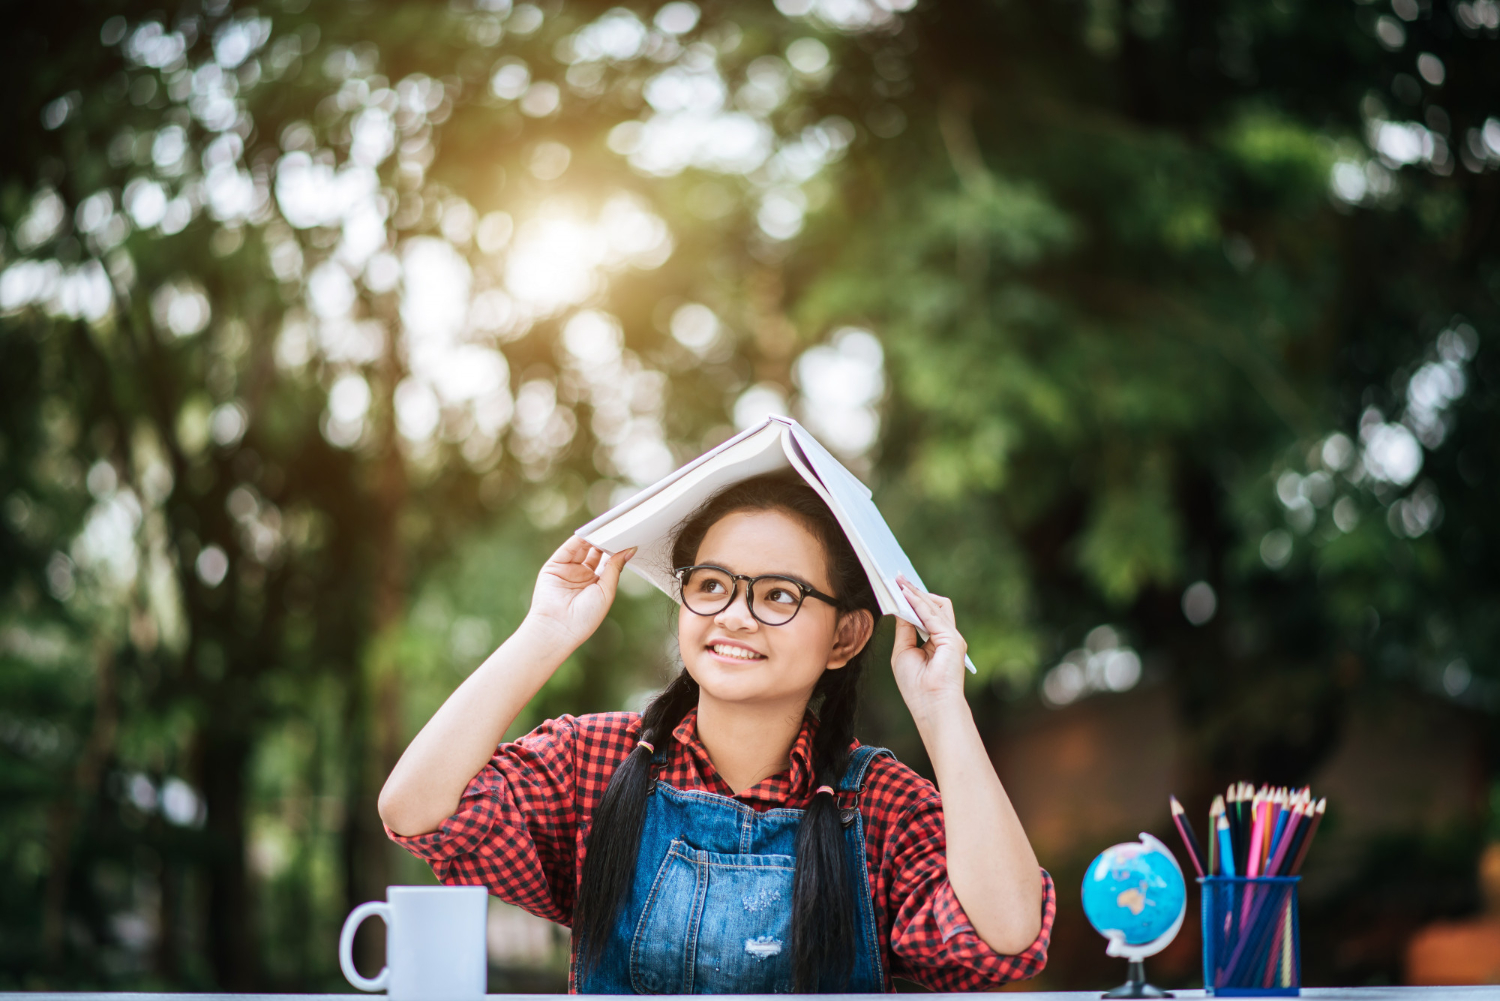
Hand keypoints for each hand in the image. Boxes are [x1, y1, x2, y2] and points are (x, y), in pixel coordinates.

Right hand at [521, 537, 634, 652]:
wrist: (558, 628)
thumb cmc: (585, 617)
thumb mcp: (606, 591)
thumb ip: (615, 568)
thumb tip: (629, 549)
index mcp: (597, 585)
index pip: (608, 563)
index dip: (617, 551)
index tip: (628, 539)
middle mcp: (582, 576)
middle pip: (596, 553)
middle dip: (606, 542)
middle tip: (619, 530)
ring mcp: (568, 570)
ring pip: (582, 548)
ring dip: (594, 538)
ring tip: (606, 528)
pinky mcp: (554, 566)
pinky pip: (568, 549)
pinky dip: (578, 539)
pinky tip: (590, 532)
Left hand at [891, 576, 969, 722]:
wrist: (931, 706)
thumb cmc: (916, 686)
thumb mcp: (903, 652)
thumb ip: (904, 630)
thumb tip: (900, 608)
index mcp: (935, 642)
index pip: (925, 614)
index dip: (911, 600)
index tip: (896, 586)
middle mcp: (946, 637)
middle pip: (932, 605)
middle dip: (914, 592)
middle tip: (896, 578)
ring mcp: (951, 637)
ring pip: (936, 605)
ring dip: (916, 593)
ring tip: (899, 582)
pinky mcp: (952, 639)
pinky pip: (933, 615)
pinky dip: (919, 602)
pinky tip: (906, 595)